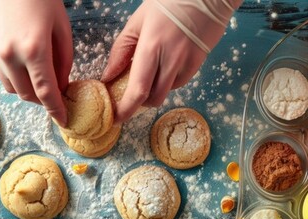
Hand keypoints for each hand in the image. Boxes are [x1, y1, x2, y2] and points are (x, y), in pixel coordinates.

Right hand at [0, 0, 72, 124]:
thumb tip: (61, 86)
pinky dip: (19, 82)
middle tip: (60, 96)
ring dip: (31, 93)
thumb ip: (64, 61)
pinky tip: (30, 73)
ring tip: (45, 83)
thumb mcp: (61, 28)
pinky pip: (5, 78)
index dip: (56, 110)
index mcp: (34, 50)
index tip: (64, 120)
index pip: (46, 91)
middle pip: (29, 95)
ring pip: (15, 90)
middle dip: (45, 101)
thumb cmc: (41, 0)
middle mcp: (12, 56)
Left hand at [101, 0, 241, 123]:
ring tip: (150, 73)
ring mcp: (187, 63)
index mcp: (150, 47)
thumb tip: (109, 76)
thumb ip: (121, 50)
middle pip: (153, 99)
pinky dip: (168, 81)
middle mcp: (170, 60)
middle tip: (130, 95)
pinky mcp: (198, 64)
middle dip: (139, 103)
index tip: (115, 118)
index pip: (137, 90)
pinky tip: (166, 65)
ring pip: (166, 93)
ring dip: (154, 90)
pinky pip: (179, 82)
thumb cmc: (167, 3)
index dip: (126, 109)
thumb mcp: (137, 22)